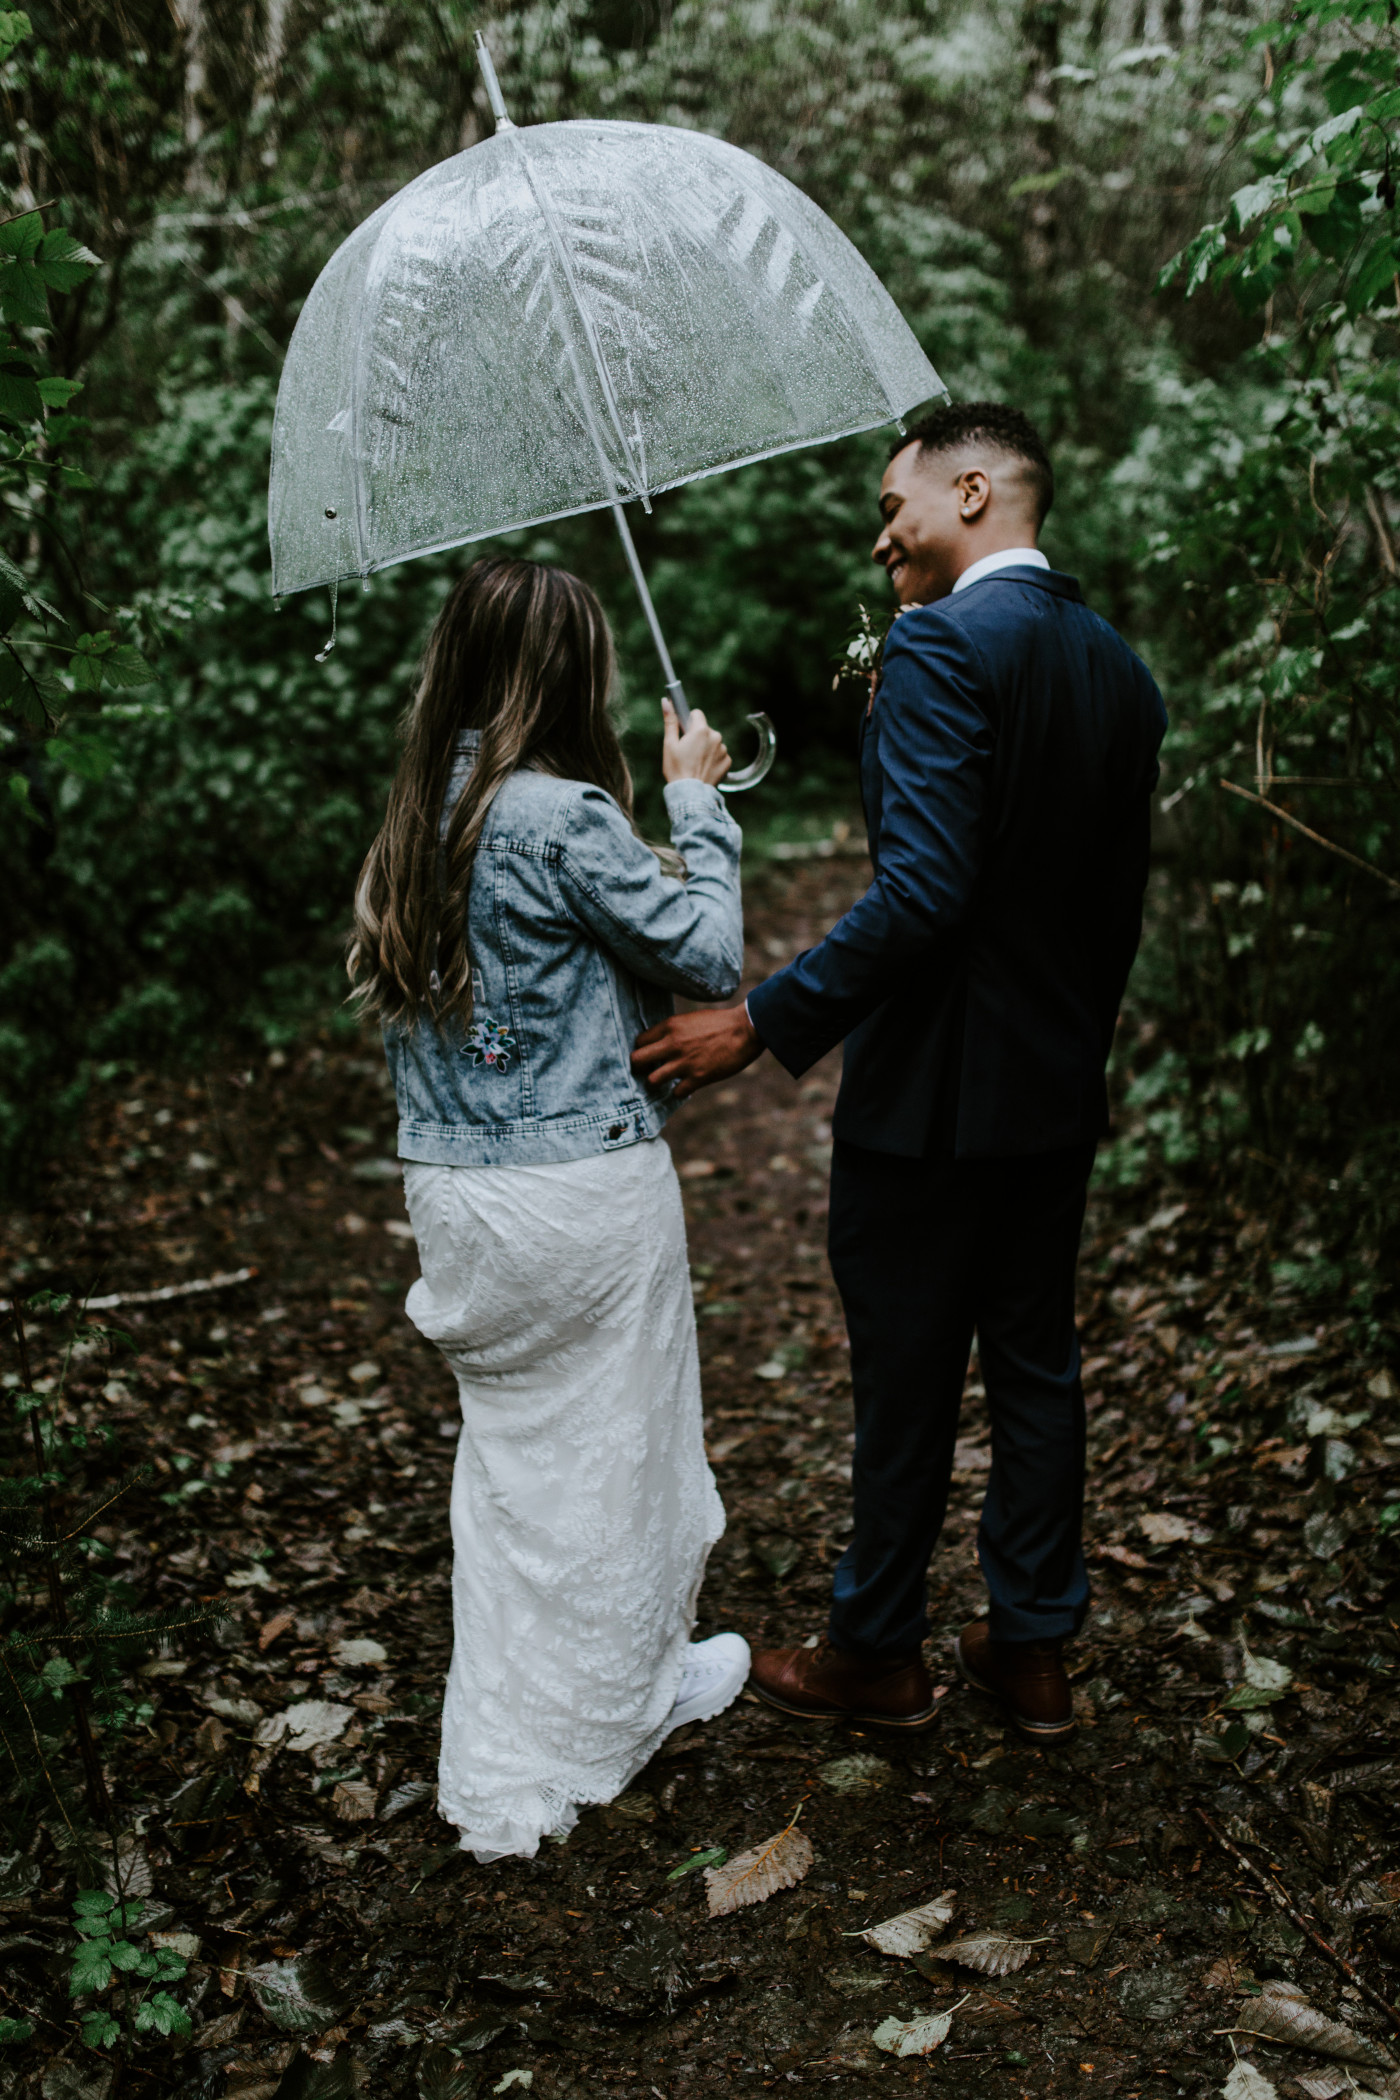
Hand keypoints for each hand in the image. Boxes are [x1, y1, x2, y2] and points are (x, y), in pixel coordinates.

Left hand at [632, 1006, 762, 1098]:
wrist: (746, 1030)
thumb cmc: (720, 1023)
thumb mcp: (691, 1019)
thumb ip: (673, 1031)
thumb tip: (660, 1043)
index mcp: (670, 1026)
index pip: (639, 1042)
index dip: (641, 1050)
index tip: (648, 1055)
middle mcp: (672, 1044)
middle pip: (637, 1060)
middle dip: (638, 1068)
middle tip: (646, 1070)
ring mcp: (684, 1063)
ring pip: (652, 1080)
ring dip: (656, 1082)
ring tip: (664, 1081)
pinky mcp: (698, 1078)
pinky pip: (676, 1092)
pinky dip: (679, 1091)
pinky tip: (685, 1086)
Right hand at [662, 697, 730, 786]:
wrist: (690, 794)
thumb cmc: (676, 769)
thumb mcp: (669, 744)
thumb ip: (670, 721)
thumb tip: (666, 701)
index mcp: (701, 730)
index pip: (696, 714)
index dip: (688, 722)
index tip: (683, 732)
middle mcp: (716, 736)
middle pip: (705, 729)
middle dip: (696, 737)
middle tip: (686, 752)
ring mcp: (723, 750)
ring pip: (712, 742)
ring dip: (705, 748)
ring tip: (694, 763)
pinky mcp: (728, 762)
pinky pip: (719, 755)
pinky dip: (712, 759)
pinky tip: (703, 769)